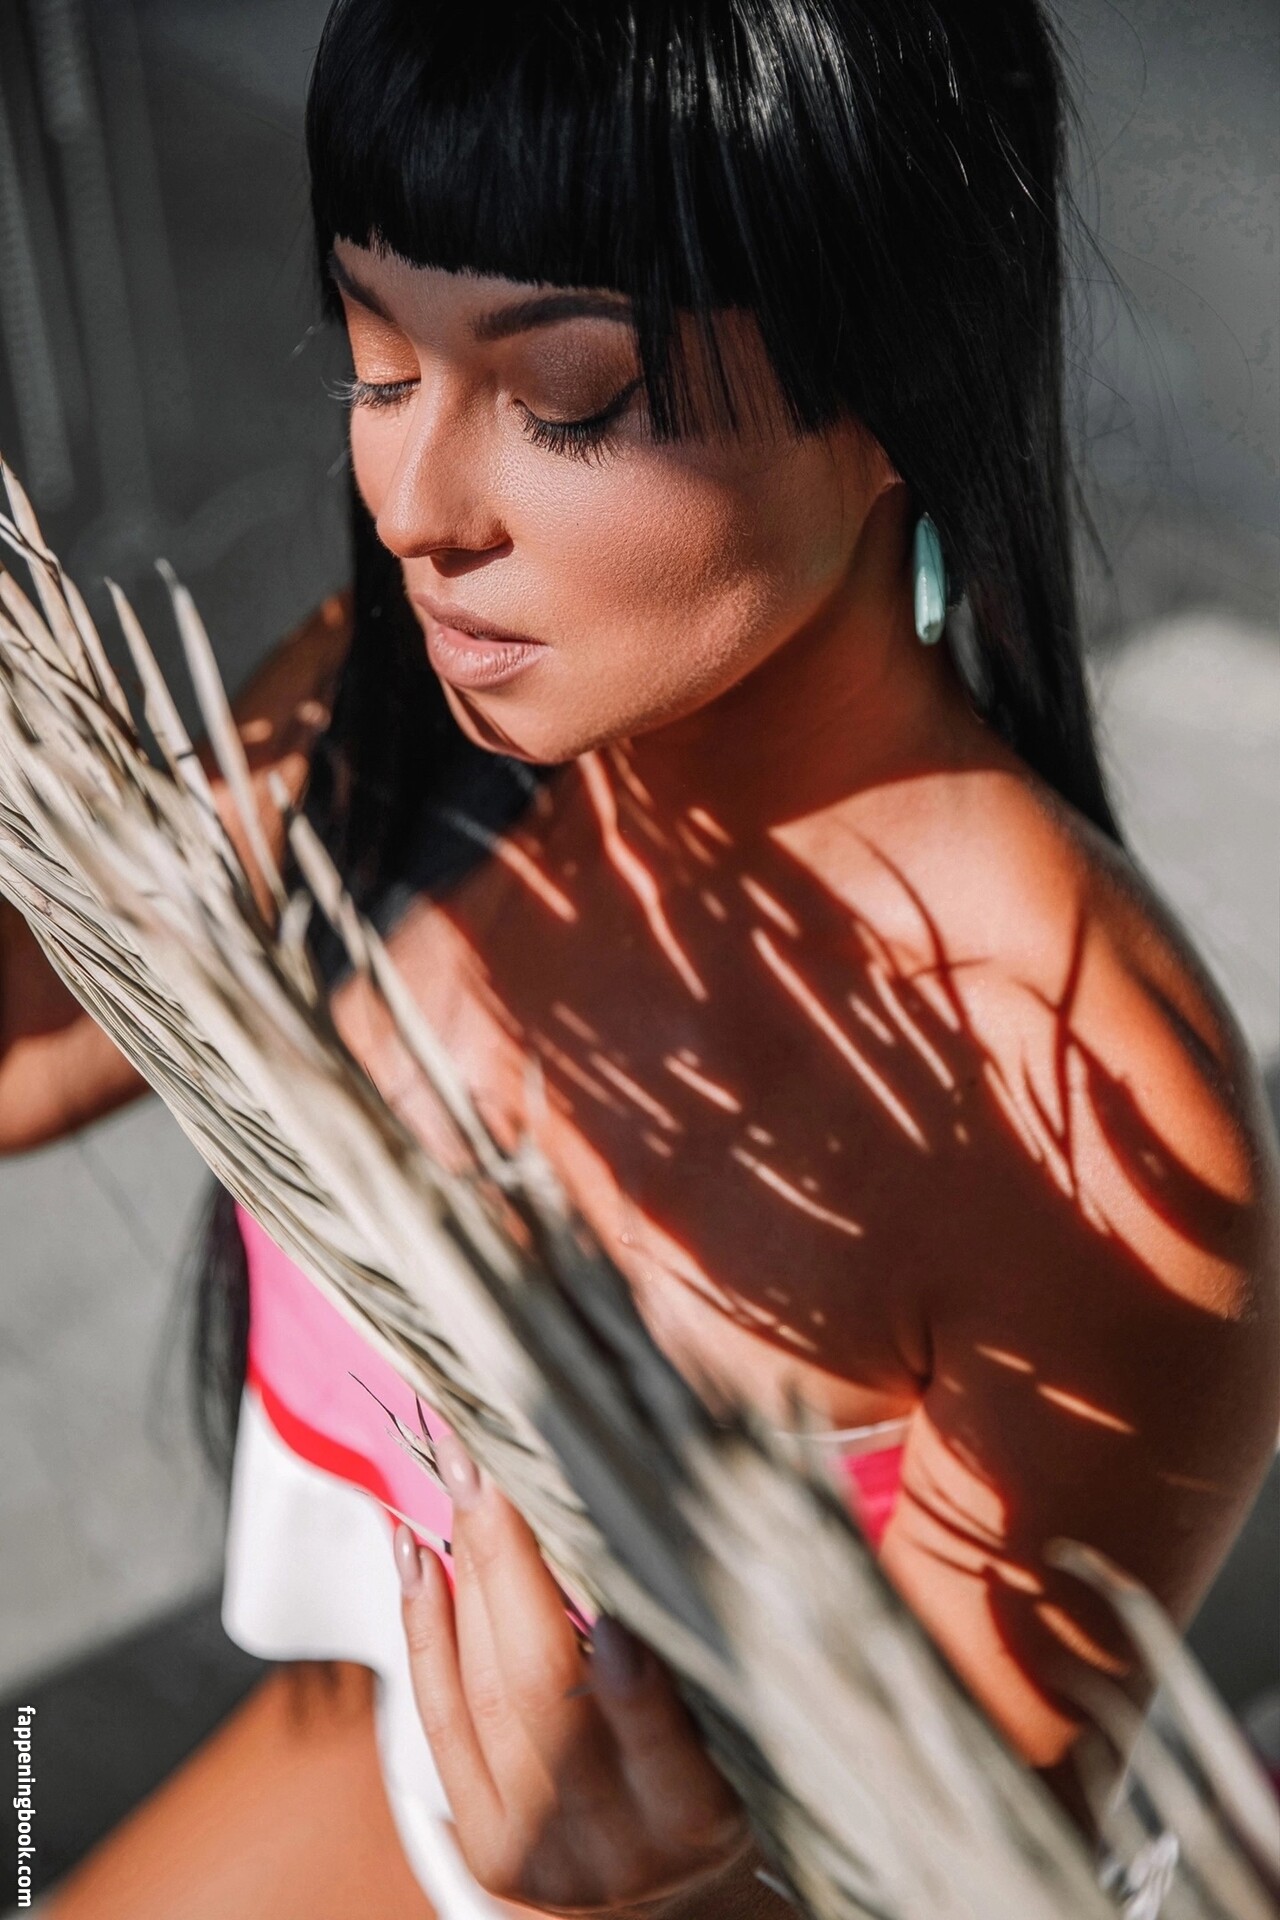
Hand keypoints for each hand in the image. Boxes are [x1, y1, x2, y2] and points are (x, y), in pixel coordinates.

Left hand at [393, 1434, 750, 1914]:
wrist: (675, 1910)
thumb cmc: (724, 1791)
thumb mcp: (740, 1740)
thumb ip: (700, 1657)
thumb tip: (657, 1529)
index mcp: (695, 1817)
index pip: (661, 1746)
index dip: (635, 1687)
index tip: (621, 1613)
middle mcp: (612, 1844)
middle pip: (545, 1697)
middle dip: (507, 1566)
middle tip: (486, 1464)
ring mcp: (536, 1850)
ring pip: (485, 1695)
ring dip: (461, 1573)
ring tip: (455, 1479)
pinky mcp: (485, 1846)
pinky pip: (440, 1724)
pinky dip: (425, 1629)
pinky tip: (415, 1556)